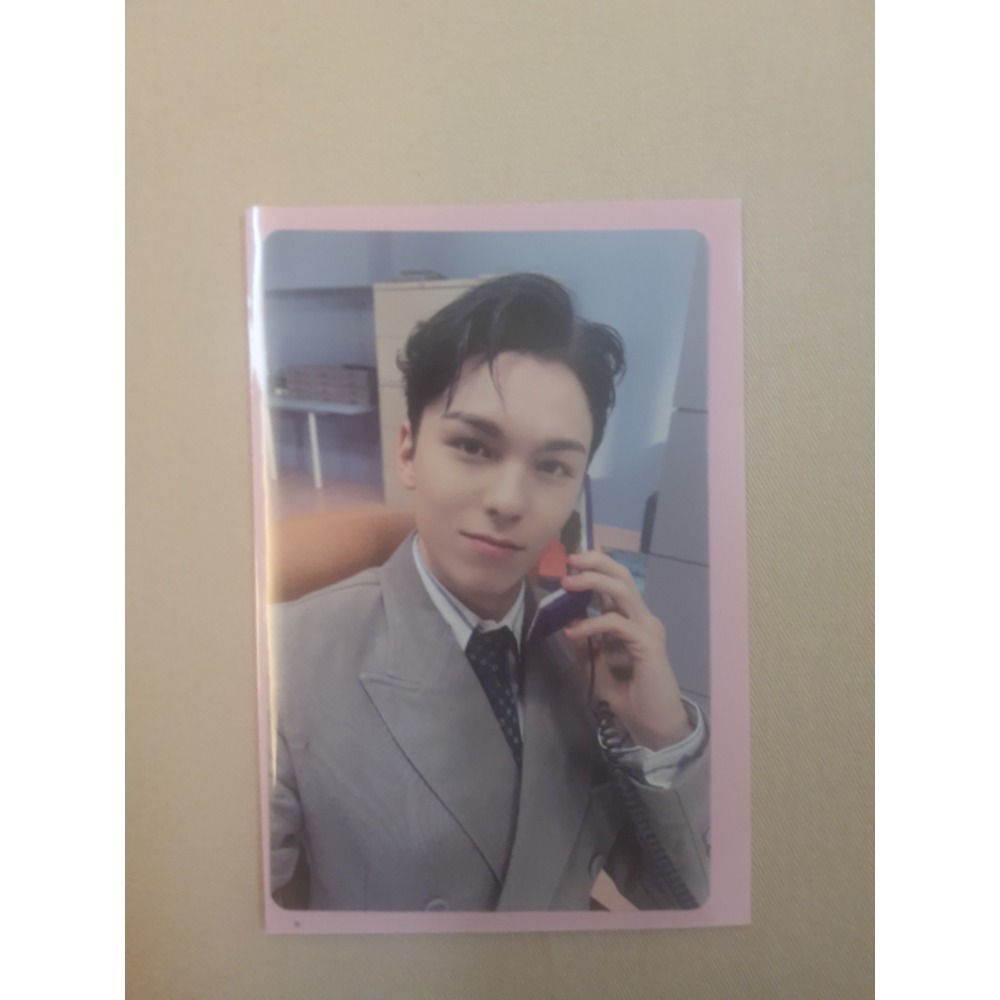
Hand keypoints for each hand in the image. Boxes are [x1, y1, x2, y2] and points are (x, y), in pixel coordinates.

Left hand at [560, 549, 691, 749]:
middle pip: (622, 576)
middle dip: (595, 562)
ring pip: (622, 590)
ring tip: (568, 583)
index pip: (616, 581)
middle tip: (570, 560)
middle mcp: (641, 617)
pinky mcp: (647, 643)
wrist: (651, 723)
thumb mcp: (596, 665)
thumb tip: (567, 621)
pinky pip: (616, 623)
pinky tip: (574, 632)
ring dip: (593, 581)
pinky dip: (592, 623)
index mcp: (630, 618)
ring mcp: (647, 627)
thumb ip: (585, 644)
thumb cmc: (627, 695)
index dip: (596, 565)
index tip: (571, 559)